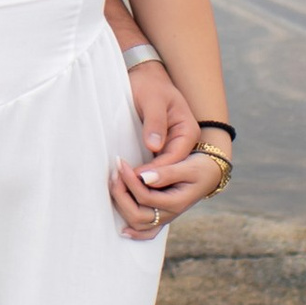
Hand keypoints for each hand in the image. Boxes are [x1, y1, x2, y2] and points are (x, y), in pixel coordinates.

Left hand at [109, 66, 227, 235]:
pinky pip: (157, 208)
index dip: (151, 174)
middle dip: (140, 192)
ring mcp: (177, 170)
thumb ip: (156, 123)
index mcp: (190, 139)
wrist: (153, 82)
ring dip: (137, 204)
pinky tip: (125, 223)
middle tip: (116, 179)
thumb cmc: (153, 88)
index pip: (173, 167)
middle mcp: (187, 159)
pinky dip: (142, 216)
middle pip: (168, 193)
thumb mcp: (156, 100)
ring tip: (115, 190)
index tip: (128, 172)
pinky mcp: (164, 177)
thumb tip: (154, 147)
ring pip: (162, 205)